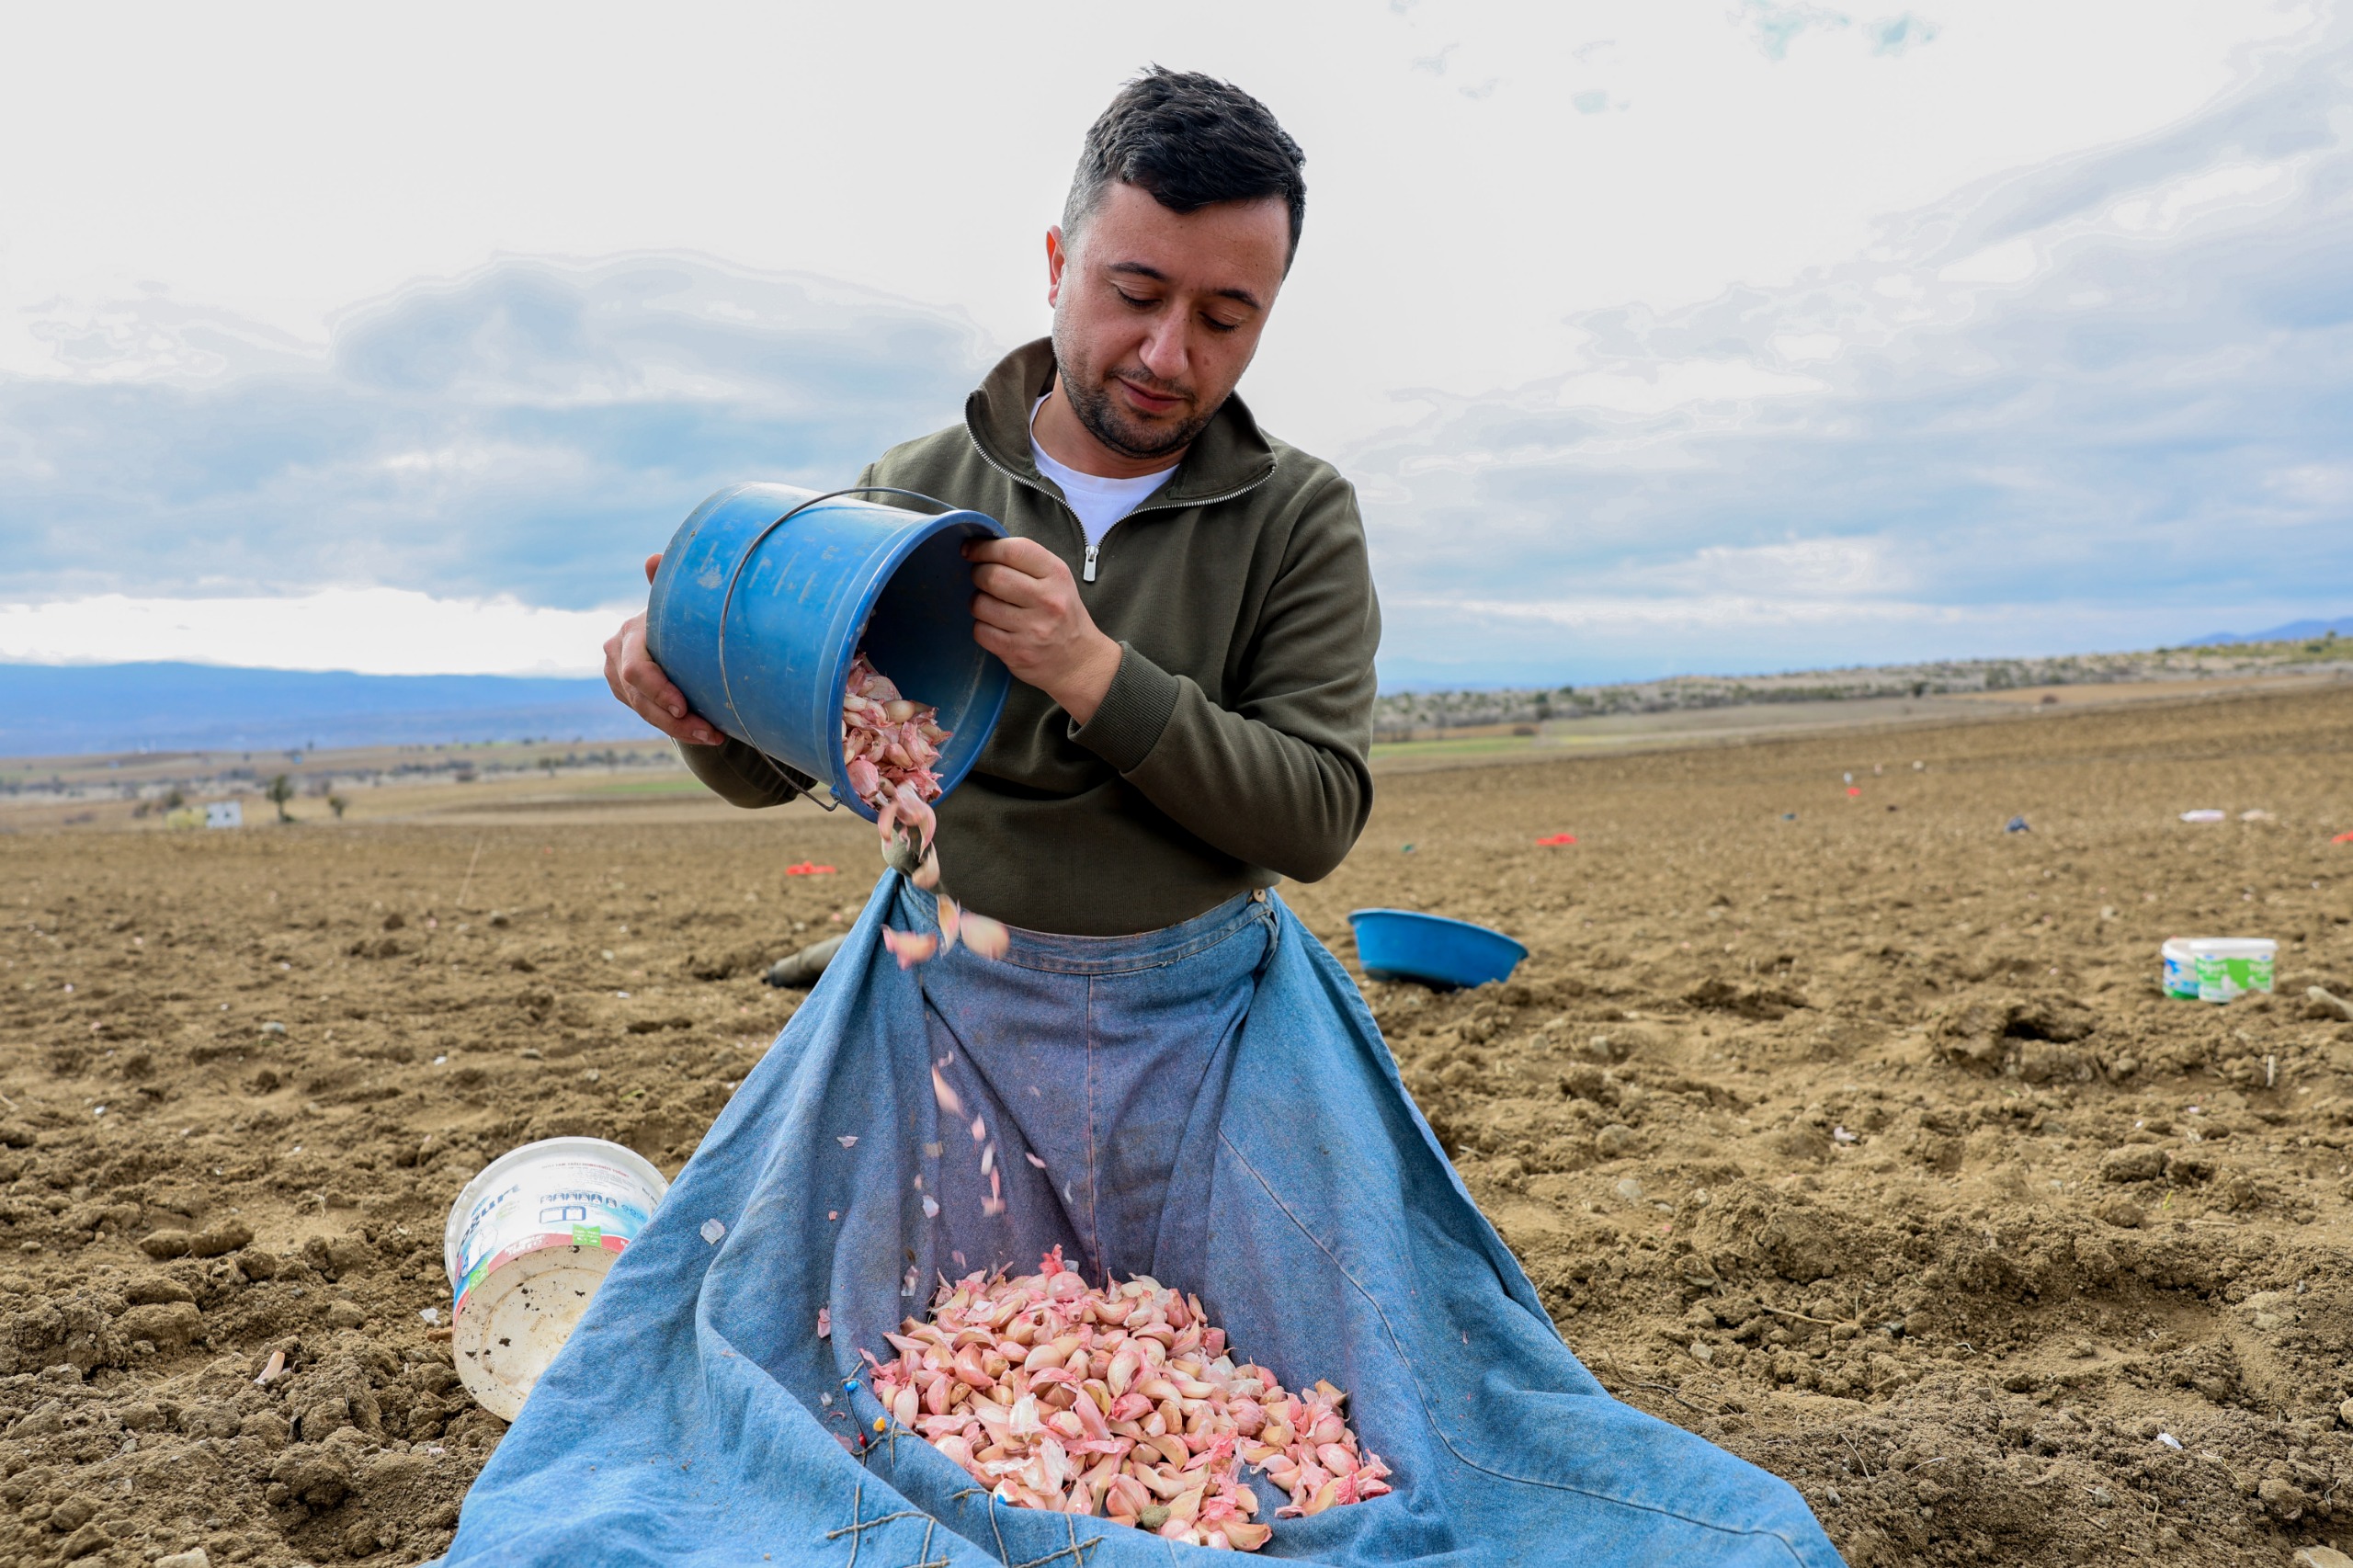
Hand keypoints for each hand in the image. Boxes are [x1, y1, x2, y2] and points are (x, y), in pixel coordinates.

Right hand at [604, 553, 726, 745]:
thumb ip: (666, 582)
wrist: (671, 630)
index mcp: (629, 634)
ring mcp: (616, 677)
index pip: (636, 670)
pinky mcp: (625, 694)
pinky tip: (705, 734)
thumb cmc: (683, 614)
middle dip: (675, 719)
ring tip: (716, 736)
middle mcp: (616, 656)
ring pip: (645, 712)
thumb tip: (652, 559)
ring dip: (681, 729)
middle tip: (711, 732)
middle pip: (640, 698)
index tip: (684, 706)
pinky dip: (676, 728)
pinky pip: (649, 717)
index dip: (658, 690)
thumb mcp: (678, 600)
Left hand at [963, 537, 1122, 724]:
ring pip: (981, 604)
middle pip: (992, 576)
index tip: (971, 549)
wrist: (1080, 661)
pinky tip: (995, 626)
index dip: (984, 548)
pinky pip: (980, 631)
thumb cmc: (1063, 615)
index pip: (1013, 550)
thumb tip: (982, 549)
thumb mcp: (1057, 580)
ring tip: (990, 605)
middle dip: (977, 574)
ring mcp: (1032, 629)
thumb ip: (1026, 563)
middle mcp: (1047, 601)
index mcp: (1056, 575)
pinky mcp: (1017, 652)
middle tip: (980, 578)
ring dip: (978, 602)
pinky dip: (981, 627)